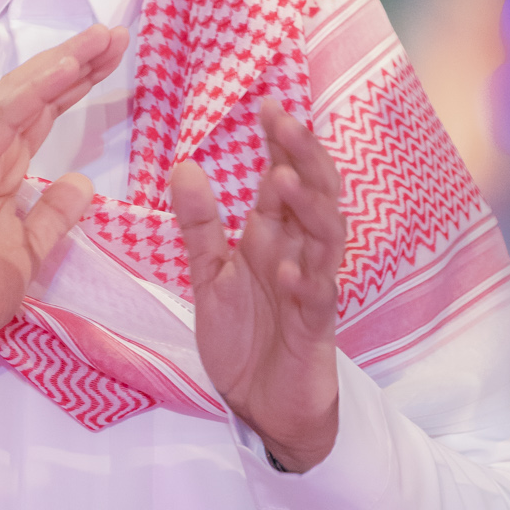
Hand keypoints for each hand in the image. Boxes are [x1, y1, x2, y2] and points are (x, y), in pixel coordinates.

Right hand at [0, 24, 126, 384]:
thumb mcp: (30, 252)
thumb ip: (53, 216)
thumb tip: (82, 182)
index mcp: (1, 172)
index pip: (43, 115)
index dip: (76, 84)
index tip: (112, 59)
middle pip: (35, 94)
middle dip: (75, 61)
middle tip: (115, 34)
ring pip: (19, 96)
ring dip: (60, 64)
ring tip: (99, 39)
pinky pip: (3, 123)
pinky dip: (34, 93)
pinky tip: (65, 70)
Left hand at [169, 98, 345, 471]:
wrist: (265, 407)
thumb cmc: (246, 337)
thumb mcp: (209, 274)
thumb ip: (200, 223)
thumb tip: (183, 164)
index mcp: (274, 235)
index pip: (283, 175)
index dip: (279, 141)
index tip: (265, 102)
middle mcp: (299, 252)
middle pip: (315, 192)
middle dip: (302, 155)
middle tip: (282, 119)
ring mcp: (313, 287)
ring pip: (327, 237)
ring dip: (309, 208)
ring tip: (287, 180)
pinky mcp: (316, 328)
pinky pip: (317, 299)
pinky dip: (306, 281)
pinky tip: (293, 267)